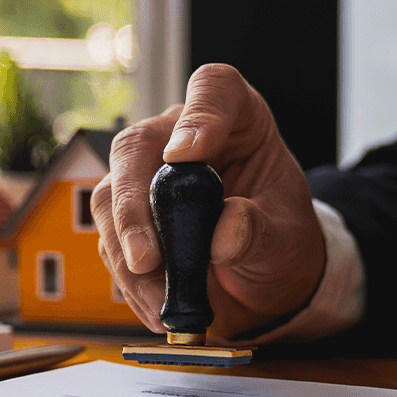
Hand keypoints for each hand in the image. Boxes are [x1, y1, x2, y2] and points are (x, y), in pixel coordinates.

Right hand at [91, 64, 324, 338]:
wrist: (262, 282)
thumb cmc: (278, 240)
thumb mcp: (286, 237)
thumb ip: (260, 230)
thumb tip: (225, 233)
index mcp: (235, 118)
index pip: (213, 90)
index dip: (200, 115)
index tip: (189, 154)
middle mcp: (180, 136)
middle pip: (136, 147)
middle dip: (134, 206)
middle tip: (147, 259)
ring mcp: (147, 176)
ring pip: (110, 197)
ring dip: (127, 254)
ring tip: (160, 300)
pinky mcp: (128, 218)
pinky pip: (110, 242)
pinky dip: (129, 280)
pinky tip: (156, 307)